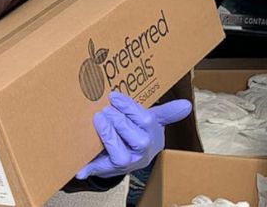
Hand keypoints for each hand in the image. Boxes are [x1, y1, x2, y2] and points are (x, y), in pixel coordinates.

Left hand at [76, 91, 190, 179]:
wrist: (127, 157)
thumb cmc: (137, 134)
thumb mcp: (151, 121)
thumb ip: (167, 112)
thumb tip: (187, 104)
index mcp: (152, 136)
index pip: (146, 121)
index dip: (129, 108)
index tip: (114, 96)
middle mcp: (141, 152)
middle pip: (136, 138)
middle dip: (119, 121)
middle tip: (104, 109)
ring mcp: (126, 163)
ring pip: (119, 154)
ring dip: (108, 136)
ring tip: (97, 119)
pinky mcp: (108, 170)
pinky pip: (99, 170)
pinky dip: (89, 169)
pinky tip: (79, 169)